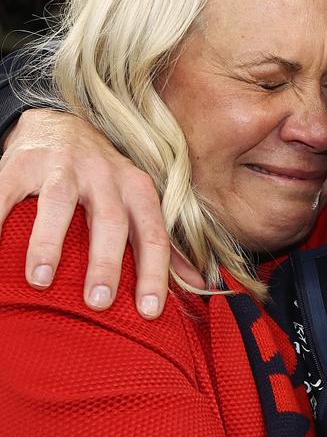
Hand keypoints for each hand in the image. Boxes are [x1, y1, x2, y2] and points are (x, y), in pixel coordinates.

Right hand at [0, 110, 202, 316]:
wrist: (60, 124)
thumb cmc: (105, 180)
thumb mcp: (139, 203)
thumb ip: (163, 243)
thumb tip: (198, 283)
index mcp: (137, 188)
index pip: (152, 233)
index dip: (155, 273)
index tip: (150, 311)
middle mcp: (104, 174)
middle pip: (110, 219)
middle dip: (106, 262)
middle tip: (99, 301)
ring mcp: (62, 166)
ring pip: (60, 203)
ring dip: (50, 243)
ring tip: (41, 281)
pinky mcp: (22, 163)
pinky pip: (9, 192)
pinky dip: (0, 217)